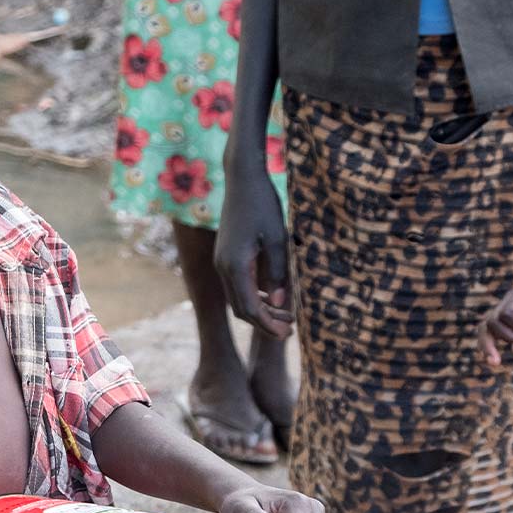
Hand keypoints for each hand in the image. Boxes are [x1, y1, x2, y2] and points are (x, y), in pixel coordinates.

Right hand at [213, 155, 293, 337]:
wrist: (242, 178)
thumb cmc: (263, 204)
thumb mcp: (278, 239)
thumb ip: (278, 273)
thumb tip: (281, 303)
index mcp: (235, 266)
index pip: (251, 308)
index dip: (269, 325)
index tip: (288, 334)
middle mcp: (223, 267)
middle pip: (242, 309)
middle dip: (265, 322)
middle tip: (290, 329)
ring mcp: (222, 261)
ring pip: (238, 298)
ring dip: (261, 310)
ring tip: (286, 314)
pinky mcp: (226, 255)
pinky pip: (237, 285)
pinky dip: (255, 295)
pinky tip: (274, 295)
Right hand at [479, 284, 512, 365]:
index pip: (507, 314)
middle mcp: (512, 301)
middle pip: (492, 321)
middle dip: (508, 337)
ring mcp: (510, 312)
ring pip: (487, 328)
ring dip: (492, 345)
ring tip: (495, 362)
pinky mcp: (512, 324)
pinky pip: (494, 334)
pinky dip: (491, 346)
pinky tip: (493, 361)